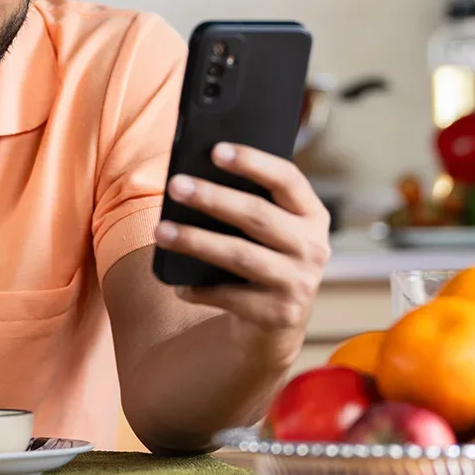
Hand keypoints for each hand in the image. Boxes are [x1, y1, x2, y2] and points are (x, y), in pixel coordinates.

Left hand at [153, 143, 330, 367]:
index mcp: (312, 215)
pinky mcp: (280, 314)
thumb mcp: (268, 230)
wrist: (277, 324)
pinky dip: (199, 289)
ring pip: (240, 255)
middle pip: (258, 215)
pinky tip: (177, 282)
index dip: (253, 162)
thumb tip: (192, 179)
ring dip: (196, 241)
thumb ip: (248, 203)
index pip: (287, 179)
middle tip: (175, 186)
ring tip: (161, 231)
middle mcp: (313, 247)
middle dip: (213, 198)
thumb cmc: (262, 258)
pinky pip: (231, 296)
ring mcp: (300, 283)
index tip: (216, 150)